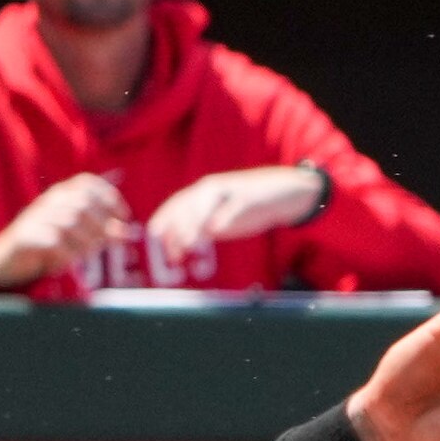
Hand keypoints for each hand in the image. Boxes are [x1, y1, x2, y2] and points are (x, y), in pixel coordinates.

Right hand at [0, 172, 134, 289]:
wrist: (4, 259)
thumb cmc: (45, 246)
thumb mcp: (73, 234)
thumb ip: (98, 230)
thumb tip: (126, 232)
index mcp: (60, 194)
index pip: (87, 183)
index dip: (109, 196)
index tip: (123, 216)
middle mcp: (48, 201)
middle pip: (83, 204)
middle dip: (101, 225)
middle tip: (107, 244)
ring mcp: (35, 218)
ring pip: (70, 223)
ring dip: (85, 242)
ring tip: (86, 255)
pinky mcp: (25, 237)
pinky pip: (54, 243)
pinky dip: (66, 255)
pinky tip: (66, 263)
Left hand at [147, 165, 326, 256]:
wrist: (284, 193)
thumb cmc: (249, 207)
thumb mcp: (221, 220)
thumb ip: (201, 230)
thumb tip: (177, 245)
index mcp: (201, 194)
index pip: (176, 204)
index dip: (164, 219)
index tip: (155, 238)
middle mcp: (210, 188)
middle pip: (186, 204)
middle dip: (176, 228)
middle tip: (172, 252)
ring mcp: (229, 190)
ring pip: (205, 203)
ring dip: (194, 223)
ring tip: (188, 243)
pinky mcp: (248, 195)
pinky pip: (233, 205)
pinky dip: (223, 216)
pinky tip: (216, 230)